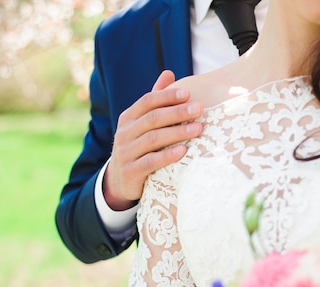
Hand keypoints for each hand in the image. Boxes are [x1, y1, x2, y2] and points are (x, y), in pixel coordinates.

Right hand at [104, 70, 203, 209]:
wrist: (120, 180)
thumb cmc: (138, 147)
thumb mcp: (142, 123)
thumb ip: (154, 101)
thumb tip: (169, 73)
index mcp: (128, 118)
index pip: (147, 101)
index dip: (167, 96)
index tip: (188, 94)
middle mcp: (124, 133)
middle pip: (152, 119)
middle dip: (177, 112)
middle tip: (199, 109)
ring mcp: (126, 153)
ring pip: (152, 139)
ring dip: (177, 133)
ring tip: (197, 129)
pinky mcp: (131, 172)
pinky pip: (150, 162)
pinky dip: (167, 156)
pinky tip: (183, 152)